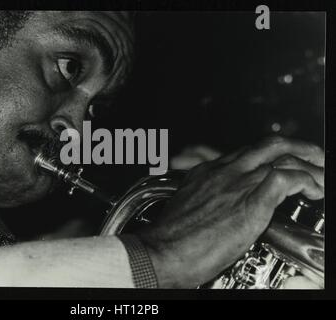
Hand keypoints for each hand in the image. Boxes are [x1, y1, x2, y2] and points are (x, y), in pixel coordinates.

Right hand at [138, 136, 323, 287]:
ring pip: (284, 158)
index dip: (271, 156)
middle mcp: (224, 172)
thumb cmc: (171, 237)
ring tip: (321, 177)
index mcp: (209, 172)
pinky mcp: (250, 203)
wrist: (162, 251)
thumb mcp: (186, 207)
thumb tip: (218, 206)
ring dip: (310, 165)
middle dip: (298, 146)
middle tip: (313, 155)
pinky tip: (312, 192)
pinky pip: (287, 179)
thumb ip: (205, 199)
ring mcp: (237, 184)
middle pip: (269, 145)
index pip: (248, 153)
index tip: (282, 163)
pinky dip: (307, 182)